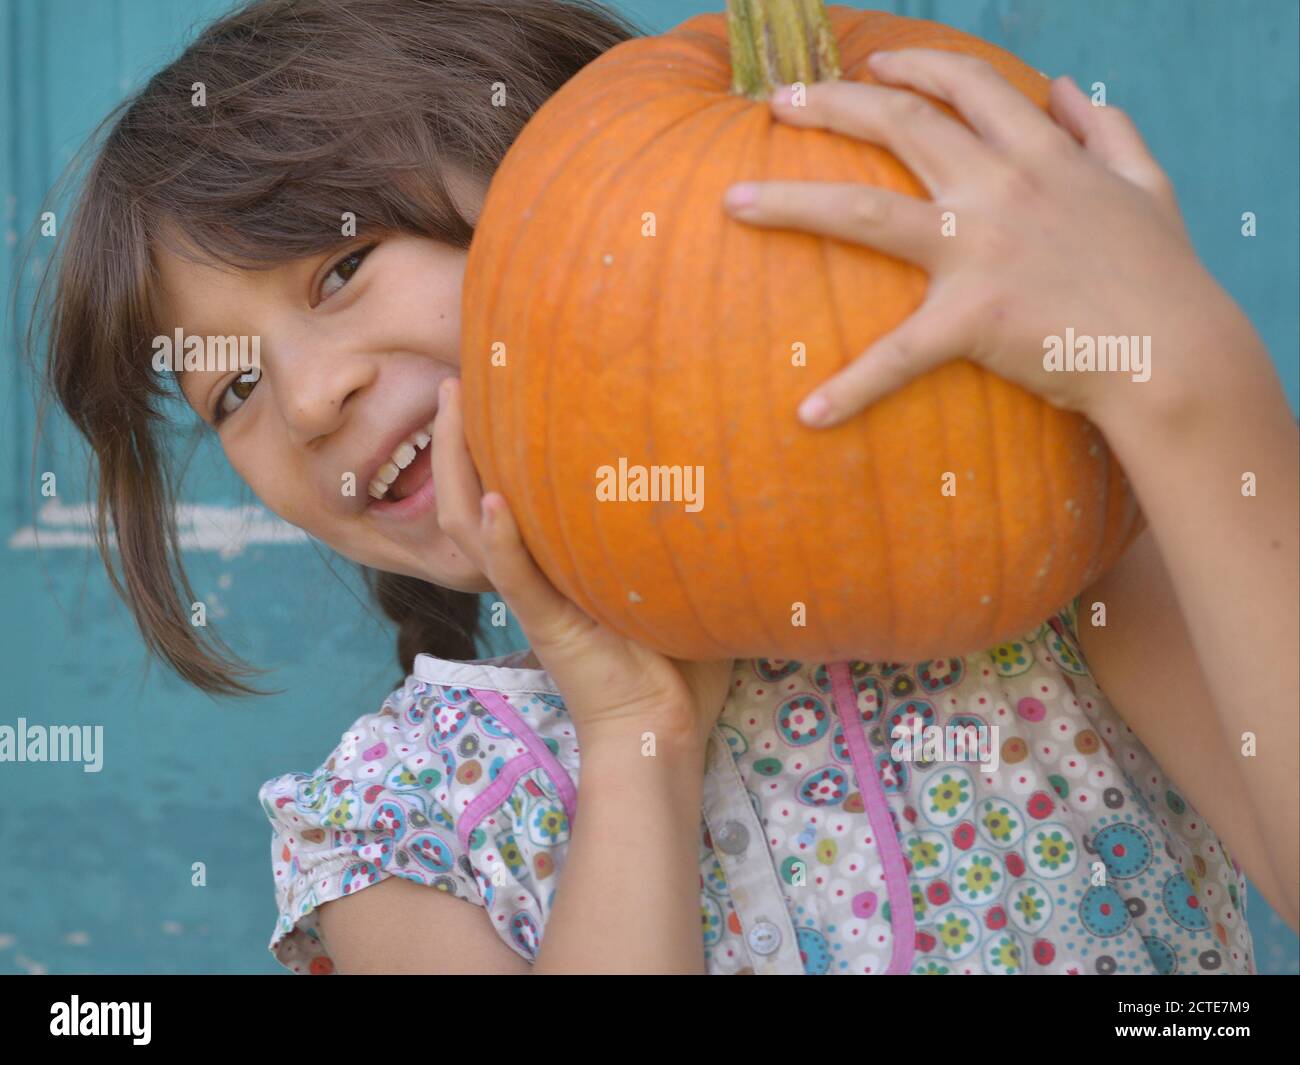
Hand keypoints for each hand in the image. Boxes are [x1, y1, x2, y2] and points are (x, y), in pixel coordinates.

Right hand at [432, 377, 732, 752]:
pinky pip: (511, 578)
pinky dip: (499, 540)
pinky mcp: (546, 626)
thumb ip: (679, 526)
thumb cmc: (676, 657)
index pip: (506, 489)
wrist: (661, 727)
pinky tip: (492, 501)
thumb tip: (730, 465)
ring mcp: (533, 597)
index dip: (486, 441)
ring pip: (468, 525)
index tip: (490, 385)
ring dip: (455, 467)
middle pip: (468, 495)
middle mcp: (532, 571)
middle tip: (451, 381)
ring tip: (450, 410)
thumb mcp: (672, 576)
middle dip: (452, 438)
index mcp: (553, 561)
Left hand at [723, 49, 1259, 432]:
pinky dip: (851, 387)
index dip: (912, 64)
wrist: (1177, 350)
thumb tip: (1065, 88)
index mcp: (1039, 153)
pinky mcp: (973, 318)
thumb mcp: (1147, 182)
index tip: (871, 62)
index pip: (964, 84)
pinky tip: (809, 414)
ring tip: (735, 200)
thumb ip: (1106, 128)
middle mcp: (1000, 185)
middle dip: (833, 101)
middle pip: (898, 122)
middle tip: (778, 101)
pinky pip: (897, 355)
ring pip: (864, 211)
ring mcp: (980, 249)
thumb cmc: (1162, 273)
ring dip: (791, 200)